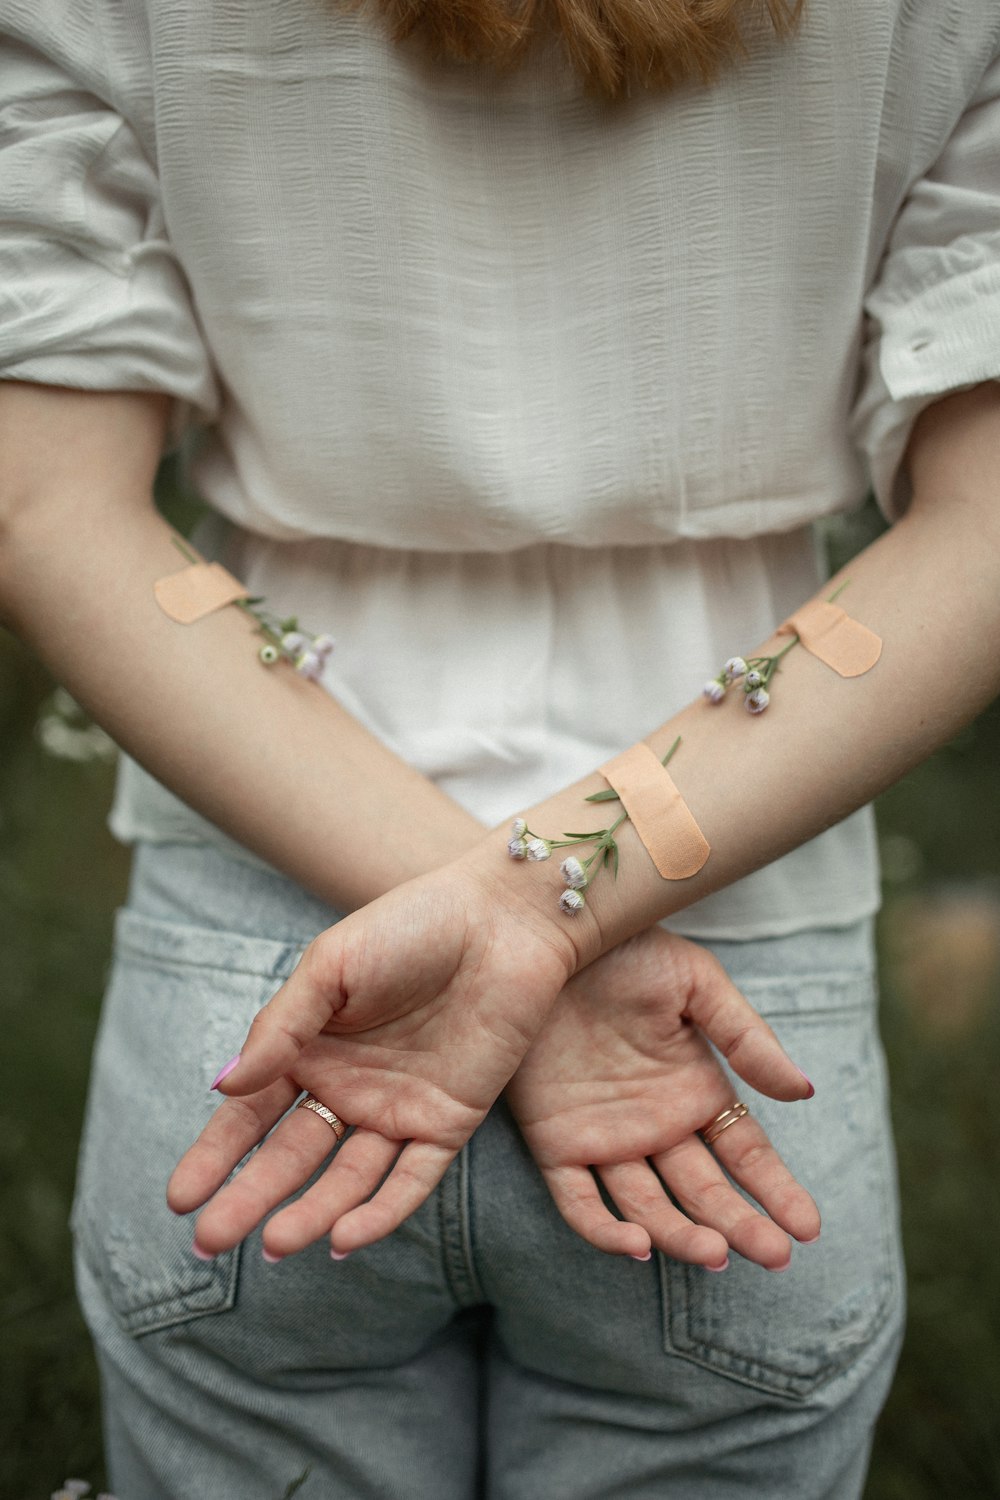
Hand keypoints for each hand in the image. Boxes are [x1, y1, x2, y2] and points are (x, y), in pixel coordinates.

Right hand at [167, 860, 577, 1257]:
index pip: (251, 1114)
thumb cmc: (411, 925)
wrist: (501, 918)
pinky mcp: (449, 1121)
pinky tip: (344, 1239)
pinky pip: (410, 1179)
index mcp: (311, 1047)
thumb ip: (281, 1027)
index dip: (216, 1157)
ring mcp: (398, 1108)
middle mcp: (349, 1085)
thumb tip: (223, 1086)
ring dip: (311, 1213)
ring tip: (275, 1245)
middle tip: (210, 1242)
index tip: (180, 1199)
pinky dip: (379, 1212)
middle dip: (249, 1198)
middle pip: (291, 1156)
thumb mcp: (331, 966)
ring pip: (346, 1179)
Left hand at [507, 927, 819, 1268]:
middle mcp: (656, 1125)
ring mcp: (606, 1138)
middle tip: (774, 1257)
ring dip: (682, 1235)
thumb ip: (746, 1038)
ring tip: (714, 1253)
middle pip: (705, 1192)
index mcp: (696, 1090)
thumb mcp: (695, 982)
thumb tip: (803, 1092)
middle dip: (741, 1226)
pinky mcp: (555, 1143)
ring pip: (649, 1206)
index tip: (807, 1229)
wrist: (549, 933)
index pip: (746, 1156)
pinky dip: (605, 1230)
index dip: (777, 1192)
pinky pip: (579, 1201)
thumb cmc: (626, 950)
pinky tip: (638, 1244)